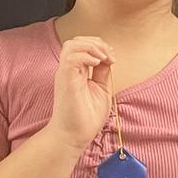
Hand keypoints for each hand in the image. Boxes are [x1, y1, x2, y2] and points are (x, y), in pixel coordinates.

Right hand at [48, 35, 112, 149]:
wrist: (74, 136)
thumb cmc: (86, 118)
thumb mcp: (101, 90)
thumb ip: (103, 73)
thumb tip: (108, 58)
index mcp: (76, 72)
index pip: (83, 46)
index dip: (100, 46)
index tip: (112, 58)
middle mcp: (69, 70)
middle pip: (77, 41)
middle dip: (96, 43)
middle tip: (110, 56)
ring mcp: (65, 74)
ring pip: (72, 44)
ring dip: (91, 46)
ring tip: (103, 58)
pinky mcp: (65, 79)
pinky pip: (71, 57)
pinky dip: (86, 55)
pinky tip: (97, 63)